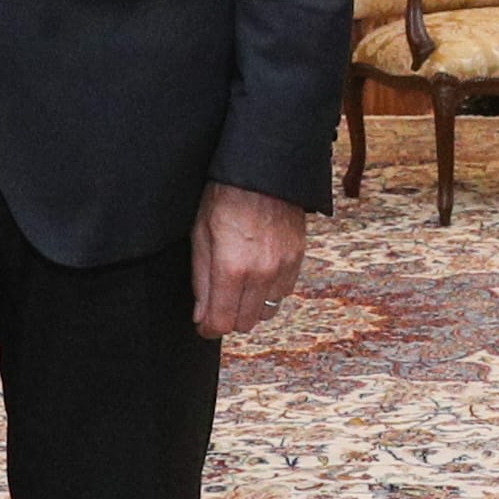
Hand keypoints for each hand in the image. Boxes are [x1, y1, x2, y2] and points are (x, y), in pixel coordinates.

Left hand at [192, 183, 309, 337]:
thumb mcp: (201, 235)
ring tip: (238, 287)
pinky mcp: (297, 258)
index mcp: (232, 267)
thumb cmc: (225, 196)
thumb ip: (201, 281)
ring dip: (250, 307)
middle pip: (245, 323)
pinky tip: (257, 274)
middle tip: (216, 304)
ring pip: (267, 312)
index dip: (208, 328)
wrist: (262, 170)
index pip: (222, 322)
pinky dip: (269, 292)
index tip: (203, 325)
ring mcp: (283, 267)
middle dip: (227, 318)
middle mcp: (261, 273)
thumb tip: (201, 316)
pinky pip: (283, 293)